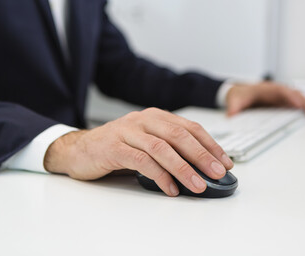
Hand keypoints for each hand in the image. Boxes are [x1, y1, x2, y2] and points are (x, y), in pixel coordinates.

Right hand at [44, 108, 233, 196]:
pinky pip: (141, 161)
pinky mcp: (114, 147)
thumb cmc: (116, 147)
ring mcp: (127, 132)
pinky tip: (170, 188)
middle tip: (218, 173)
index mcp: (154, 116)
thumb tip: (200, 169)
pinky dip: (159, 176)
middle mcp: (142, 120)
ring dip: (183, 168)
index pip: (189, 127)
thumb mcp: (145, 143)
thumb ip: (168, 149)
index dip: (210, 144)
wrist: (78, 149)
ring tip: (199, 185)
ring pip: (161, 148)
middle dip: (202, 155)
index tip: (225, 161)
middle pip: (178, 135)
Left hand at [226, 81, 304, 116]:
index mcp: (264, 89)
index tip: (297, 103)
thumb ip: (233, 108)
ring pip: (296, 96)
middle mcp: (274, 90)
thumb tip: (231, 115)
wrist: (237, 93)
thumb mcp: (234, 101)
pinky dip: (303, 106)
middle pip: (292, 92)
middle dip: (303, 101)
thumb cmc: (238, 95)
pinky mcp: (281, 101)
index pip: (279, 90)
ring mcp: (279, 95)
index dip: (289, 96)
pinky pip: (295, 102)